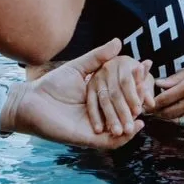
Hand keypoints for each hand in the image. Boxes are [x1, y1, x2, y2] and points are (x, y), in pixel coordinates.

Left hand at [7, 38, 145, 148]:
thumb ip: (98, 57)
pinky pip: (110, 142)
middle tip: (152, 93)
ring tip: (147, 111)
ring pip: (120, 127)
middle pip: (124, 111)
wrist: (31, 102)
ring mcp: (95, 127)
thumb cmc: (51, 84)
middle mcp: (99, 113)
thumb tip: (119, 42)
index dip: (135, 85)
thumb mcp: (78, 67)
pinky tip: (136, 127)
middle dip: (139, 104)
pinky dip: (124, 137)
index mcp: (98, 97)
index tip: (147, 71)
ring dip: (134, 121)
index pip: (121, 93)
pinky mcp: (88, 138)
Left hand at [153, 63, 183, 124]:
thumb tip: (157, 83)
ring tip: (161, 113)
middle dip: (157, 112)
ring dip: (167, 117)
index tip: (145, 104)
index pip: (163, 99)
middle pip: (167, 112)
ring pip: (176, 119)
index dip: (152, 103)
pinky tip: (176, 113)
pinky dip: (180, 118)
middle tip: (150, 111)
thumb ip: (174, 79)